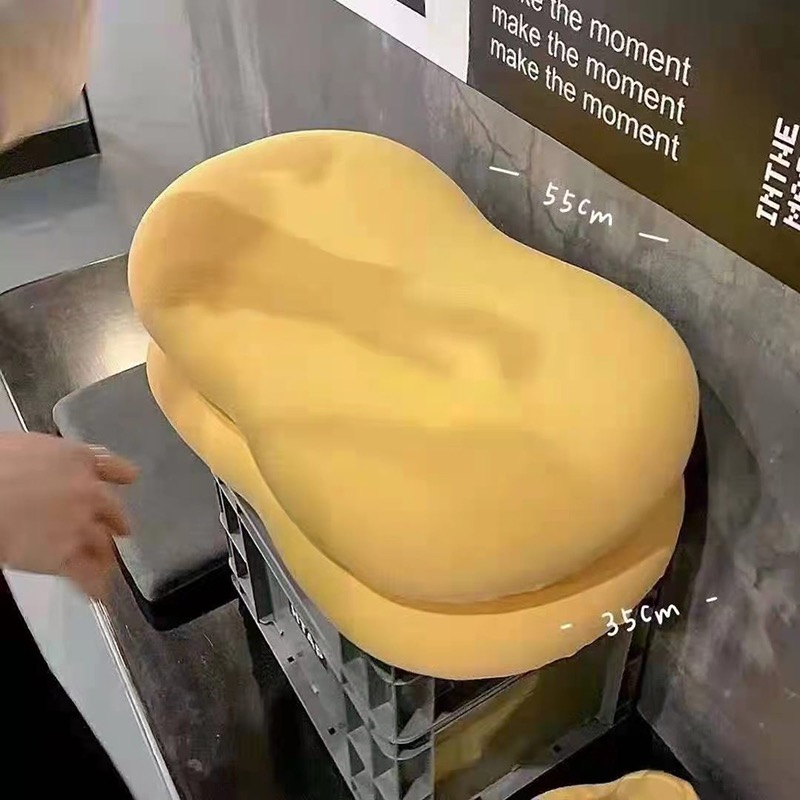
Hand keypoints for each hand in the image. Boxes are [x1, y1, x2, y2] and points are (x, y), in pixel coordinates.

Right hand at [0, 432, 137, 597]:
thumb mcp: (33, 447)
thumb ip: (57, 459)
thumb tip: (54, 465)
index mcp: (80, 459)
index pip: (114, 467)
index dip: (122, 475)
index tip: (128, 479)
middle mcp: (91, 492)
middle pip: (114, 511)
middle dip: (114, 523)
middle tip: (115, 531)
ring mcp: (82, 525)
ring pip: (104, 545)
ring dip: (104, 555)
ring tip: (104, 566)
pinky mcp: (66, 555)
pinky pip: (88, 575)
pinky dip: (95, 586)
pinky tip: (99, 593)